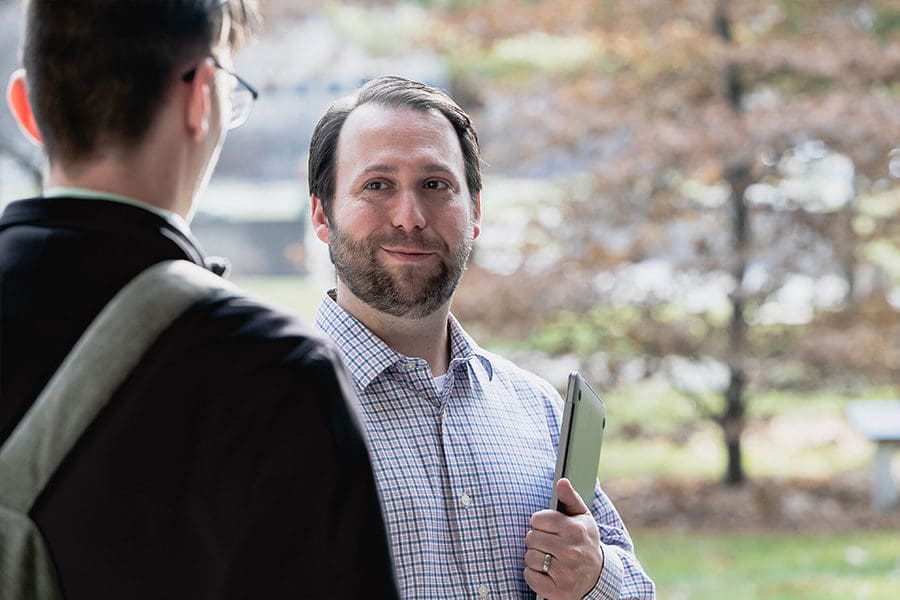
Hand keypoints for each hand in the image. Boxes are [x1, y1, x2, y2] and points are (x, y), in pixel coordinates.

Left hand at [524, 478, 603, 599]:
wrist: (597, 577)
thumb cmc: (584, 542)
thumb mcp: (582, 518)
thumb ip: (569, 498)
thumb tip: (561, 481)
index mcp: (576, 530)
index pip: (538, 519)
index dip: (539, 523)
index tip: (548, 528)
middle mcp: (572, 551)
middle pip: (531, 538)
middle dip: (536, 540)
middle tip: (549, 545)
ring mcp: (566, 573)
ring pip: (529, 558)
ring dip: (535, 558)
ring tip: (549, 559)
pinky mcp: (558, 591)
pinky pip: (530, 577)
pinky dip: (533, 575)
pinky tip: (546, 572)